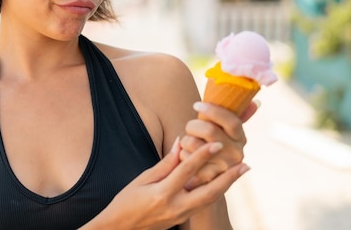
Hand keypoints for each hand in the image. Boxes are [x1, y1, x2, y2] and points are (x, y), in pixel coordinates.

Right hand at [83, 140, 249, 229]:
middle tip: (245, 164)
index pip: (187, 170)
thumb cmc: (126, 201)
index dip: (202, 155)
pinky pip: (202, 204)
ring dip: (226, 185)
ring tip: (240, 172)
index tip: (217, 143)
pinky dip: (214, 191)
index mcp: (162, 194)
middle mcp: (175, 207)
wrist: (120, 229)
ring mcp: (180, 216)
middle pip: (209, 192)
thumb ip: (165, 163)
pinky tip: (222, 182)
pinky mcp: (182, 220)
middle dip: (228, 178)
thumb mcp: (142, 179)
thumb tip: (181, 143)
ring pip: (209, 200)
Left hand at [179, 100, 258, 189]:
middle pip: (209, 129)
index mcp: (241, 138)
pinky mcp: (206, 177)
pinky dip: (180, 153)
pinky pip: (184, 157)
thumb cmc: (211, 143)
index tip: (196, 105)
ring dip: (185, 140)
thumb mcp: (225, 131)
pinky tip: (187, 156)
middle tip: (190, 128)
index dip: (213, 110)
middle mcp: (235, 154)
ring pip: (192, 142)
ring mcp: (222, 167)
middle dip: (193, 125)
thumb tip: (256, 102)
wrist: (205, 178)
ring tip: (190, 144)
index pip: (232, 121)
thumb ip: (238, 115)